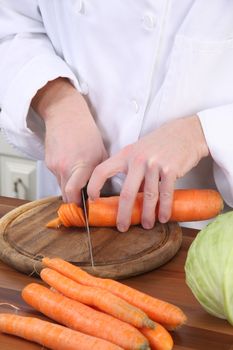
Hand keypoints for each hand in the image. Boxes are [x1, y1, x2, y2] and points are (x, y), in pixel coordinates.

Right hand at [32, 78, 106, 203]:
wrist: (65, 115)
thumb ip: (100, 173)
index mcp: (82, 165)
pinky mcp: (48, 163)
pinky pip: (56, 177)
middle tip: (83, 201)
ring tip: (79, 182)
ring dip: (69, 189)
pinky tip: (71, 168)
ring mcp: (54, 165)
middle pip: (65, 196)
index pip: (74, 194)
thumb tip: (102, 191)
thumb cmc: (86, 132)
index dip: (79, 204)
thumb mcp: (101, 153)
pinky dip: (64, 178)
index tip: (86, 208)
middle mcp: (65, 167)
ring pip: (60, 187)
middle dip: (74, 201)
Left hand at [87, 116, 208, 230]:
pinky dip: (164, 208)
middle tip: (122, 227)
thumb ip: (132, 171)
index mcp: (125, 154)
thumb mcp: (140, 152)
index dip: (94, 186)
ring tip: (147, 225)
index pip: (102, 171)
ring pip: (148, 196)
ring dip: (147, 215)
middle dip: (123, 214)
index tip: (93, 200)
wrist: (186, 133)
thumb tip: (130, 196)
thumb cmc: (161, 144)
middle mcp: (138, 159)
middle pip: (126, 192)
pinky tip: (163, 217)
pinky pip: (165, 193)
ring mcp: (154, 164)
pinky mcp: (170, 169)